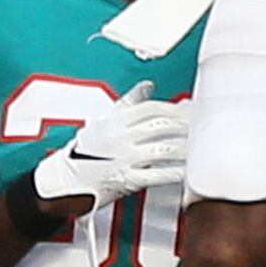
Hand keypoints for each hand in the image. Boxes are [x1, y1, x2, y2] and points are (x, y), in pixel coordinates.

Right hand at [33, 84, 187, 212]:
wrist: (62, 180)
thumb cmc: (85, 150)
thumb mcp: (104, 121)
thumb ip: (129, 103)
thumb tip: (148, 85)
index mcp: (115, 122)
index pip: (152, 109)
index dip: (175, 108)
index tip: (191, 109)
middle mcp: (120, 138)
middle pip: (162, 126)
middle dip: (186, 126)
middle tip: (203, 127)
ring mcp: (123, 159)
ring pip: (163, 149)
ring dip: (186, 147)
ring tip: (201, 146)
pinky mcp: (126, 180)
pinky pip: (157, 175)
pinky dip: (176, 172)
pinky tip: (189, 171)